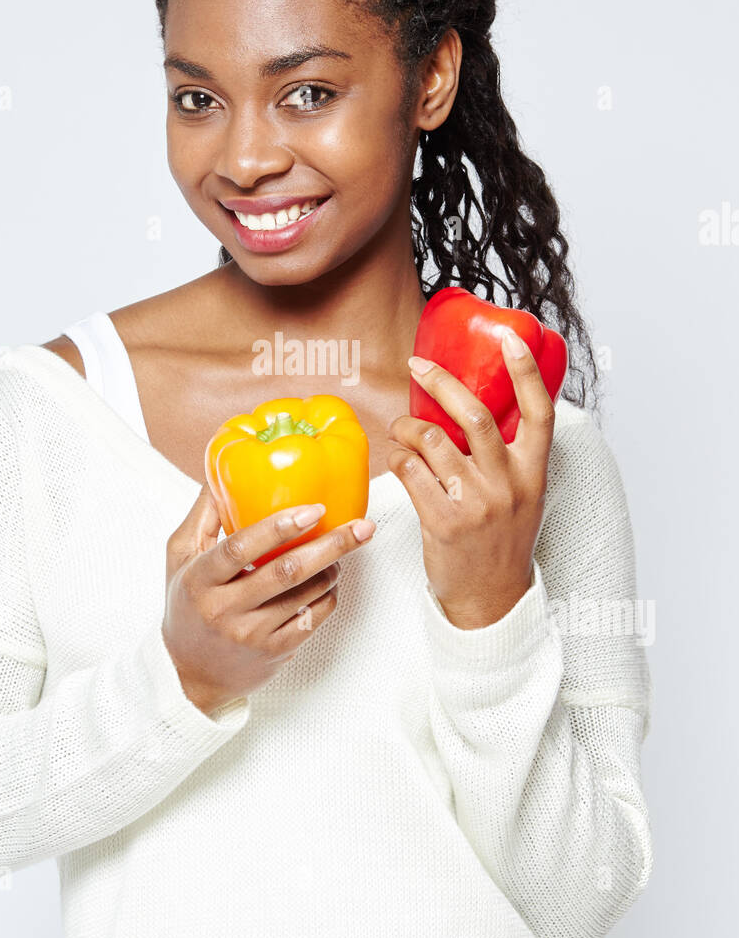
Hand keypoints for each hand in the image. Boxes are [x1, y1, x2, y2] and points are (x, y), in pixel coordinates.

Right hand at [162, 484, 375, 714]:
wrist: (191, 673)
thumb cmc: (187, 605)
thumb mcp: (180, 558)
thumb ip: (202, 515)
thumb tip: (221, 474)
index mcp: (200, 579)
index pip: (241, 547)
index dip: (279, 526)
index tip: (314, 509)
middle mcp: (225, 609)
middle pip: (286, 572)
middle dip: (330, 546)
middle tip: (361, 526)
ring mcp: (251, 634)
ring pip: (305, 595)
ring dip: (332, 568)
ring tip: (341, 549)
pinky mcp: (273, 652)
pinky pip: (313, 619)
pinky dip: (328, 595)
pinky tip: (330, 580)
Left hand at [386, 327, 556, 628]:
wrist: (491, 600)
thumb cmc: (501, 541)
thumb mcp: (523, 495)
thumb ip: (507, 456)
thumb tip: (470, 407)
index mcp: (534, 472)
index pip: (538, 411)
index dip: (525, 371)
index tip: (510, 337)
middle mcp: (509, 484)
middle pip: (474, 415)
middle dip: (440, 382)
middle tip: (417, 366)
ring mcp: (477, 503)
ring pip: (432, 440)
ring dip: (406, 426)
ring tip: (400, 429)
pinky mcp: (444, 521)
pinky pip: (410, 471)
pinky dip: (398, 458)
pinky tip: (398, 460)